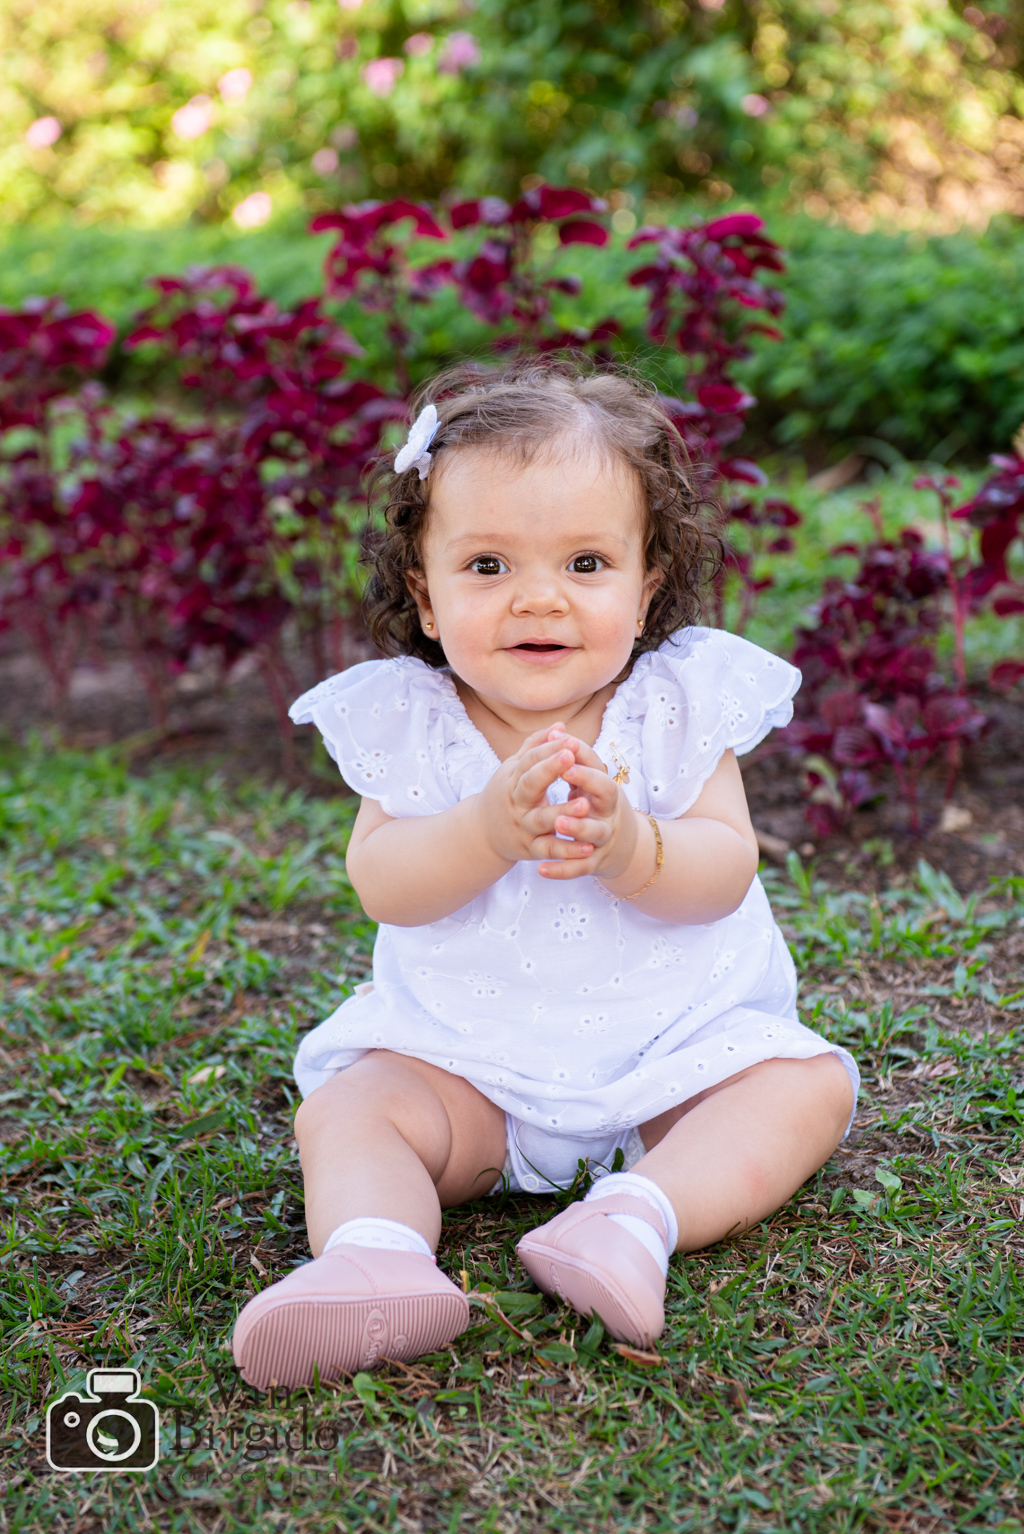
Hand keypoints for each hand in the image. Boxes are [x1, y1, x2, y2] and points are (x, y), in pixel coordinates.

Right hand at [474, 725, 598, 869]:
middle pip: (531, 783)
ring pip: (541, 819)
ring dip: (562, 812)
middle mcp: (516, 801)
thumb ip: (536, 748)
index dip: (549, 749)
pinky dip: (567, 850)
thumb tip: (560, 726)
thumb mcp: (515, 770)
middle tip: (571, 756)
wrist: (482, 834)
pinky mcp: (531, 849)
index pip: (530, 760)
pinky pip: (550, 849)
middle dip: (549, 769)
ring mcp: (523, 826)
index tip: (571, 740)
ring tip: (585, 805)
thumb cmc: (506, 794)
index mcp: (513, 778)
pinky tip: (587, 847)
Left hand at [536, 738, 645, 884]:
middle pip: (604, 800)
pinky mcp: (593, 862)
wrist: (620, 846)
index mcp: (606, 792)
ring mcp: (602, 839)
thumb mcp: (591, 781)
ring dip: (576, 829)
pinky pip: (578, 868)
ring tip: (556, 824)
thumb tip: (556, 729)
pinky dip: (560, 870)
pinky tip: (540, 869)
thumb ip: (575, 757)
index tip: (566, 752)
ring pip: (593, 835)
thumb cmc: (598, 804)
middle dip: (586, 786)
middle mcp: (608, 814)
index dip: (585, 765)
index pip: (600, 774)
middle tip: (565, 779)